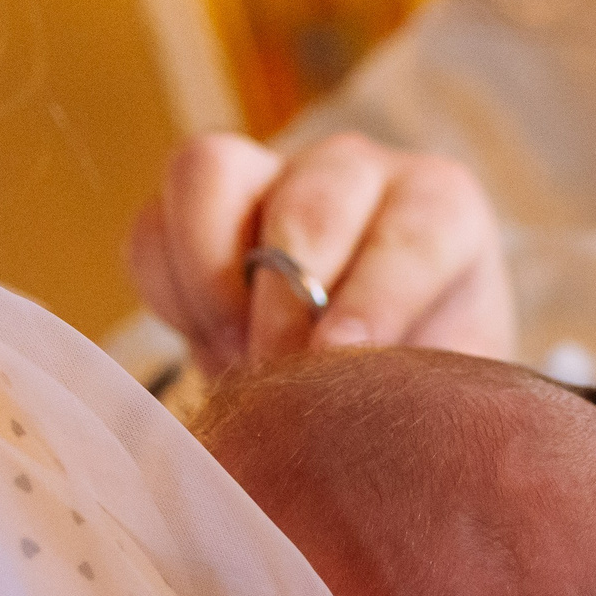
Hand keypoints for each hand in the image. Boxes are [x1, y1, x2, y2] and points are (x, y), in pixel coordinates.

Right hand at [128, 132, 515, 379]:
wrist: (364, 393)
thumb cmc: (418, 394)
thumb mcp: (441, 399)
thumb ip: (425, 396)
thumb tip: (379, 421)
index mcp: (441, 208)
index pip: (415, 232)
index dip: (376, 300)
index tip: (345, 362)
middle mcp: (357, 173)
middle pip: (308, 205)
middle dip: (286, 305)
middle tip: (280, 379)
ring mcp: (269, 173)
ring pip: (209, 173)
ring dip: (211, 281)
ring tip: (238, 362)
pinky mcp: (195, 206)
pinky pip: (153, 226)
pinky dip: (168, 295)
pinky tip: (212, 348)